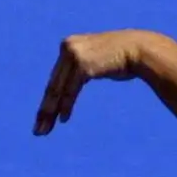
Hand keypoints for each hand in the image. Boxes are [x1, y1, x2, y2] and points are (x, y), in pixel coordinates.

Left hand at [33, 30, 150, 133]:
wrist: (139, 49)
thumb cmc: (121, 58)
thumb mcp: (96, 61)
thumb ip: (83, 69)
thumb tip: (74, 83)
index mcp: (68, 46)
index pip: (55, 79)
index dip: (48, 100)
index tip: (43, 117)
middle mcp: (67, 48)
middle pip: (52, 86)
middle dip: (45, 110)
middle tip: (37, 130)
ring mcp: (74, 55)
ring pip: (58, 90)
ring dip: (50, 112)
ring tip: (44, 130)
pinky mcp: (83, 65)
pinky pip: (70, 90)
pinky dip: (65, 106)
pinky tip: (63, 120)